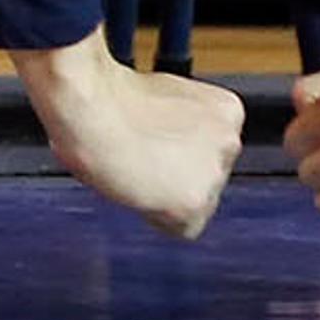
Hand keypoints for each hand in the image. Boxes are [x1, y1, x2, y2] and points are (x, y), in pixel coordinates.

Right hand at [21, 35, 246, 236]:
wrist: (89, 106)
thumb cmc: (110, 94)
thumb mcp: (165, 91)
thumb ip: (185, 119)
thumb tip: (177, 143)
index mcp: (228, 110)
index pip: (214, 146)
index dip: (178, 145)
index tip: (156, 136)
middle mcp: (229, 143)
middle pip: (206, 175)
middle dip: (177, 170)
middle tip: (143, 152)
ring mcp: (215, 175)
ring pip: (194, 202)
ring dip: (168, 194)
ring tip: (136, 166)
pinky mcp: (195, 204)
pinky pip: (179, 227)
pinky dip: (157, 217)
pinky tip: (139, 187)